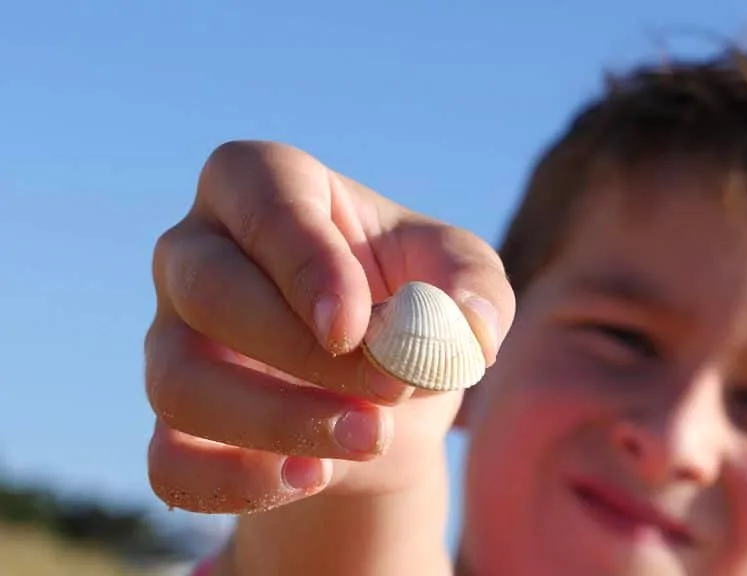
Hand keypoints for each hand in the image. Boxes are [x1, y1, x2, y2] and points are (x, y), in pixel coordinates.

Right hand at [143, 141, 514, 513]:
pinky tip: (313, 476)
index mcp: (261, 185)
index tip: (353, 326)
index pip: (257, 191)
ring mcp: (171, 339)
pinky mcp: (173, 422)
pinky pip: (170, 464)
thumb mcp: (458, 275)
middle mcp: (197, 253)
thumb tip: (468, 335)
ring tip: (372, 437)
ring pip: (178, 383)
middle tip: (394, 385)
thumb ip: (473, 288)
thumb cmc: (411, 303)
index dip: (302, 259)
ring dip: (279, 421)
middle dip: (304, 351)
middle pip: (208, 289)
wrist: (385, 393)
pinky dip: (238, 482)